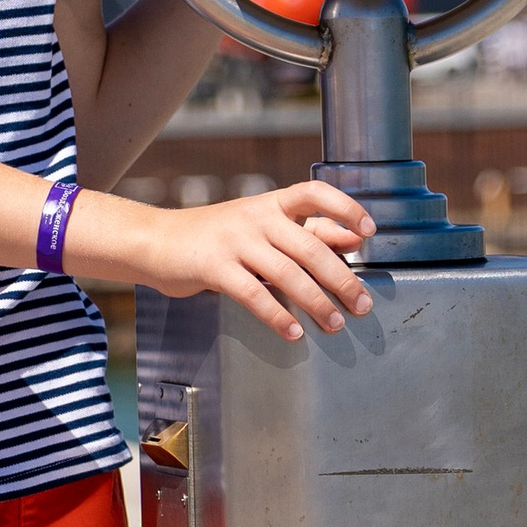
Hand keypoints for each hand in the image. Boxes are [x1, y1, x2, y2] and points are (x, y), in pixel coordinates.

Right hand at [116, 181, 374, 338]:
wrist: (157, 241)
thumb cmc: (216, 237)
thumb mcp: (261, 227)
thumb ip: (306, 231)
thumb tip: (354, 238)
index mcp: (271, 203)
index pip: (314, 193)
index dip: (345, 208)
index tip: (369, 231)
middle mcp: (256, 217)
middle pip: (309, 247)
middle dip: (341, 279)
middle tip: (363, 305)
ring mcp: (234, 241)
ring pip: (287, 274)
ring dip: (316, 303)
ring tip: (334, 324)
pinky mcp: (215, 267)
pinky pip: (254, 295)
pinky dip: (277, 317)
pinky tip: (293, 333)